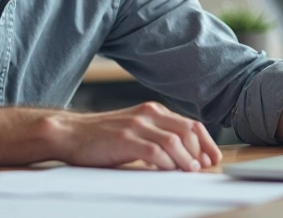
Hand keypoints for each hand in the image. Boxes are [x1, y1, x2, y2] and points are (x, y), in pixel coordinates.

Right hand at [46, 102, 221, 170]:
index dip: (206, 142)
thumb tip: (184, 156)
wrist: (70, 134)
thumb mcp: (134, 130)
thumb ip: (156, 136)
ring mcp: (136, 125)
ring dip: (187, 158)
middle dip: (200, 151)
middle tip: (203, 168)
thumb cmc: (101, 137)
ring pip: (174, 140)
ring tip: (191, 171)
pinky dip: (167, 162)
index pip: (190, 123)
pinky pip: (155, 151)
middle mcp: (147, 114)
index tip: (212, 158)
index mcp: (152, 111)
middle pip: (187, 130)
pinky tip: (169, 171)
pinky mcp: (125, 139)